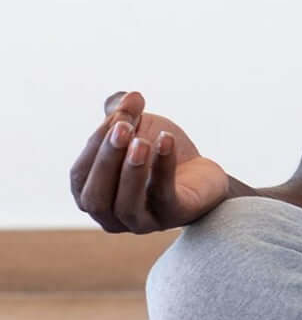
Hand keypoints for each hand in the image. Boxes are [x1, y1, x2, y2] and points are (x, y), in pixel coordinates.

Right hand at [70, 90, 229, 233]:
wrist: (202, 175)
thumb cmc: (158, 156)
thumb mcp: (137, 130)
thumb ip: (122, 114)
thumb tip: (126, 96)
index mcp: (92, 196)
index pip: (80, 174)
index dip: (95, 143)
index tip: (119, 113)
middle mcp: (112, 217)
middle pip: (96, 196)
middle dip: (107, 159)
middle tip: (123, 126)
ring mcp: (142, 222)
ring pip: (127, 205)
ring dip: (132, 170)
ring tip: (142, 141)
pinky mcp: (174, 216)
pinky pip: (164, 195)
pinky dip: (163, 166)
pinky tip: (166, 140)